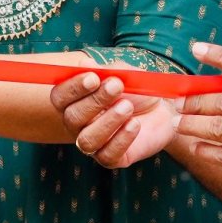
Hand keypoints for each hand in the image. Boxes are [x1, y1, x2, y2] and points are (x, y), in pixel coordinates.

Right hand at [49, 70, 179, 167]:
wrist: (162, 110)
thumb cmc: (136, 91)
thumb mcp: (122, 75)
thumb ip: (104, 71)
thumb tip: (84, 63)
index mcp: (74, 101)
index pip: (59, 97)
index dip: (72, 88)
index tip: (93, 78)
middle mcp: (78, 124)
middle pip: (72, 117)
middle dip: (95, 101)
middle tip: (117, 86)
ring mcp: (93, 143)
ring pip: (86, 140)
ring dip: (108, 121)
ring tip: (128, 107)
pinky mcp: (110, 159)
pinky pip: (107, 155)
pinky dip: (122, 138)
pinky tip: (135, 124)